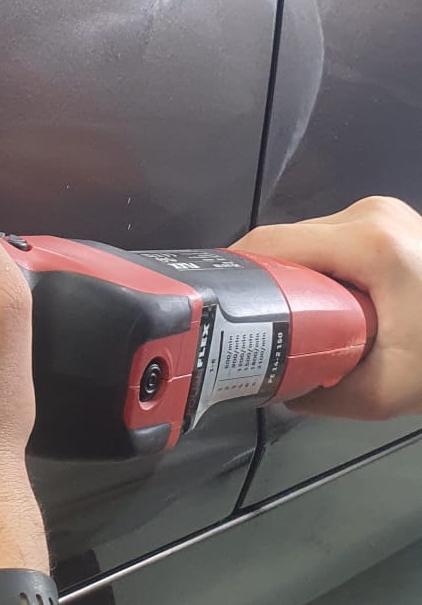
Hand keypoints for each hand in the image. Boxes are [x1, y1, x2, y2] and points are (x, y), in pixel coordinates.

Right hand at [235, 195, 421, 420]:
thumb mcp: (387, 389)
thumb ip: (322, 391)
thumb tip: (274, 389)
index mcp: (366, 241)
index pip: (272, 243)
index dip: (235, 276)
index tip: (214, 312)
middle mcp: (369, 213)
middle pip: (288, 242)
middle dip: (265, 286)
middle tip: (246, 332)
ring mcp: (383, 214)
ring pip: (311, 242)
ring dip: (295, 282)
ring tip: (284, 326)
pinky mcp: (391, 224)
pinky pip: (336, 245)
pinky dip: (323, 275)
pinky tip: (322, 310)